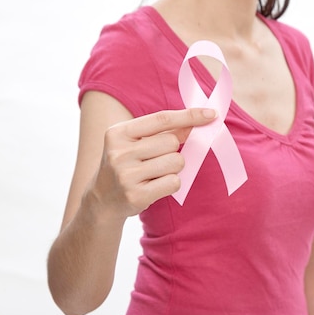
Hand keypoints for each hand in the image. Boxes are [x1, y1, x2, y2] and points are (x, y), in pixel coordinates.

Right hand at [89, 108, 216, 218]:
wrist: (102, 200)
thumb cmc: (127, 165)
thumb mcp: (136, 143)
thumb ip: (164, 132)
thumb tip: (196, 123)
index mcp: (118, 133)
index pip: (162, 119)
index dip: (189, 116)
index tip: (211, 114)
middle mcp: (119, 153)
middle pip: (172, 142)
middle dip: (174, 150)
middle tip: (157, 160)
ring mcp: (126, 176)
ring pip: (176, 162)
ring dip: (174, 168)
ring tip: (155, 174)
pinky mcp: (136, 196)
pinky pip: (174, 182)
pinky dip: (172, 183)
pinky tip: (155, 186)